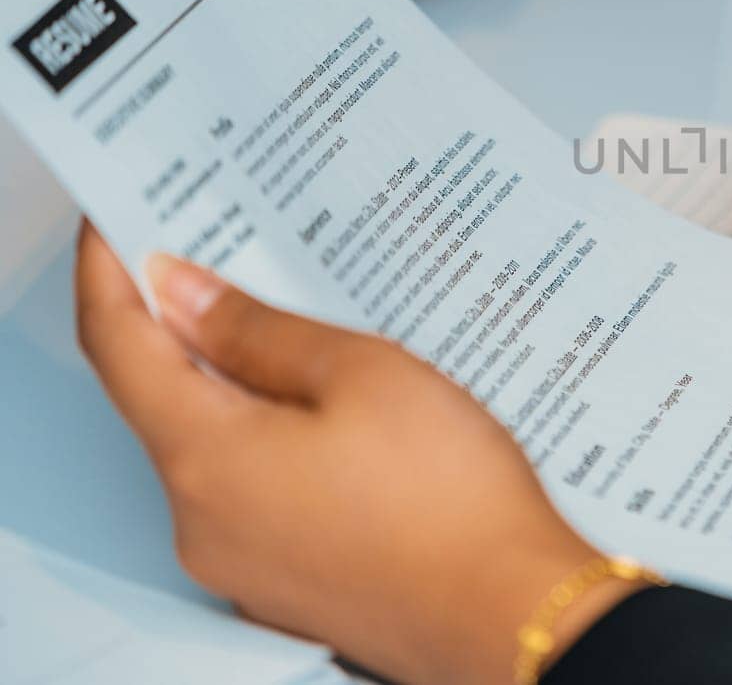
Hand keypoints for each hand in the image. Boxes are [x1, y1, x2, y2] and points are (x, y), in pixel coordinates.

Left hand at [75, 225, 640, 684]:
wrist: (511, 616)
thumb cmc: (450, 499)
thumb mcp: (364, 376)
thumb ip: (261, 332)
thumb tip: (186, 295)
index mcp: (207, 460)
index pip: (119, 346)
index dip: (110, 274)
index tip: (117, 224)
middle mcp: (204, 521)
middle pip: (167, 400)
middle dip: (187, 326)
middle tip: (226, 255)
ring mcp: (244, 563)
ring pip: (218, 449)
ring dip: (242, 386)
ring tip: (307, 331)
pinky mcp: (288, 582)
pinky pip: (259, 493)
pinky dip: (276, 441)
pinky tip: (341, 416)